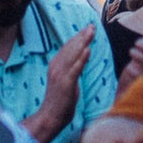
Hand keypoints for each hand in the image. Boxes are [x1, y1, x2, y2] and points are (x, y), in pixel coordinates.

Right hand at [25, 24, 93, 142]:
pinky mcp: (66, 83)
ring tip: (91, 32)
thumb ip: (73, 67)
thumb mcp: (67, 79)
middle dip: (82, 36)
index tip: (88, 28)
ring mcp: (60, 74)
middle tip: (92, 25)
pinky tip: (88, 50)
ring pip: (73, 54)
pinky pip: (75, 69)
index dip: (78, 37)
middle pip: (70, 47)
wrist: (50, 116)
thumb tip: (83, 55)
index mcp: (56, 64)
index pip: (68, 47)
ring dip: (83, 42)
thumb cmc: (60, 100)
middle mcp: (56, 66)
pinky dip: (81, 59)